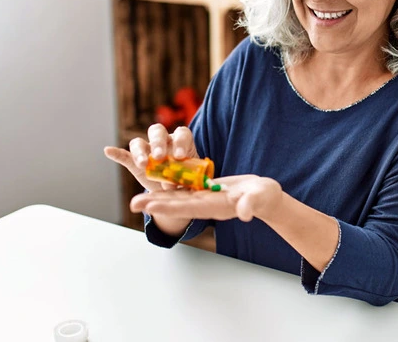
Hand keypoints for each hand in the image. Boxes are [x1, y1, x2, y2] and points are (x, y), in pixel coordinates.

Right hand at [103, 124, 199, 192]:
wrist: (174, 189)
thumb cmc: (185, 180)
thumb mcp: (188, 181)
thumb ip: (181, 181)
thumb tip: (170, 185)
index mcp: (181, 142)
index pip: (181, 134)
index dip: (181, 142)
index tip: (180, 156)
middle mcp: (163, 141)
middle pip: (158, 132)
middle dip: (158, 143)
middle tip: (159, 157)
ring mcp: (147, 150)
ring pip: (139, 143)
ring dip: (139, 152)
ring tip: (142, 164)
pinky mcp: (134, 162)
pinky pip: (124, 155)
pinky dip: (116, 153)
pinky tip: (108, 151)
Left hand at [130, 175, 283, 222]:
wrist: (264, 196)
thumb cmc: (265, 196)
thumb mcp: (260, 198)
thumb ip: (251, 205)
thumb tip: (245, 213)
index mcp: (217, 206)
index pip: (189, 207)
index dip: (170, 206)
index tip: (151, 206)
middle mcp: (206, 204)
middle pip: (177, 204)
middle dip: (155, 204)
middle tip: (133, 204)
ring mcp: (204, 198)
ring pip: (177, 198)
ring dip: (157, 198)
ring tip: (137, 198)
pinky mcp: (206, 191)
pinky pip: (184, 190)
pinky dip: (169, 187)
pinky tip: (156, 184)